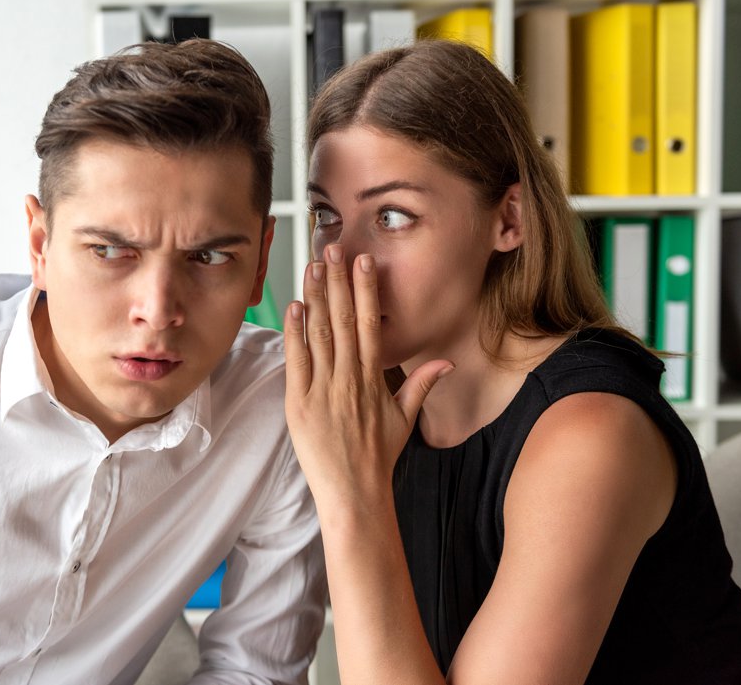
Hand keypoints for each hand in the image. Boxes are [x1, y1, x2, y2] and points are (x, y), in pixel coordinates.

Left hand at [283, 244, 452, 515]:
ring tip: (313, 266)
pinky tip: (295, 307)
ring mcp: (323, 389)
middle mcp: (349, 378)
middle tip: (333, 248)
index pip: (369, 323)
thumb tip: (445, 361)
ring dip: (315, 297)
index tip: (363, 262)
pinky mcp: (300, 403)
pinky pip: (297, 361)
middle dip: (337, 281)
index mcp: (373, 378)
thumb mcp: (404, 420)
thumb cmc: (378, 458)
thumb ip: (421, 385)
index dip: (365, 290)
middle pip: (343, 319)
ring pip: (319, 333)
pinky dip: (295, 333)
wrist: (355, 493)